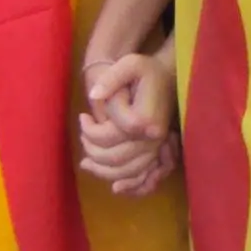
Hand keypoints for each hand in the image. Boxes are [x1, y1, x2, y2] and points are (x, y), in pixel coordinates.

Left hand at [79, 53, 177, 194]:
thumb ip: (110, 79)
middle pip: (116, 158)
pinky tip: (115, 187)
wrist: (167, 76)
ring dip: (104, 172)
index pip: (108, 135)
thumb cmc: (147, 70)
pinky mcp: (158, 149)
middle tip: (83, 136)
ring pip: (127, 171)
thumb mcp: (129, 64)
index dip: (90, 130)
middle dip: (92, 151)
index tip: (83, 117)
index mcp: (144, 118)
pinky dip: (131, 186)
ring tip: (87, 160)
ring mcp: (157, 145)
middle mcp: (153, 136)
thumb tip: (93, 97)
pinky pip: (145, 176)